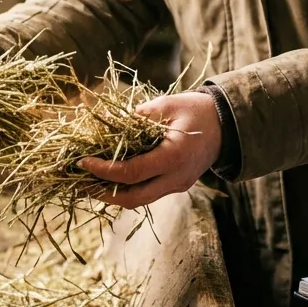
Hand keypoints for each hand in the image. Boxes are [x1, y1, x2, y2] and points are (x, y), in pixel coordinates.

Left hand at [78, 91, 223, 208]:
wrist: (228, 125)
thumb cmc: (197, 110)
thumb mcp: (166, 105)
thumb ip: (136, 117)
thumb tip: (106, 125)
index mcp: (173, 158)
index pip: (131, 173)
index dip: (103, 169)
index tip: (83, 160)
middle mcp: (176, 179)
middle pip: (132, 199)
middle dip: (103, 193)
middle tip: (79, 182)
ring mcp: (177, 185)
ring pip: (139, 200)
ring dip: (113, 194)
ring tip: (89, 182)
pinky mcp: (176, 185)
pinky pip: (147, 193)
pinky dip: (127, 188)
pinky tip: (111, 178)